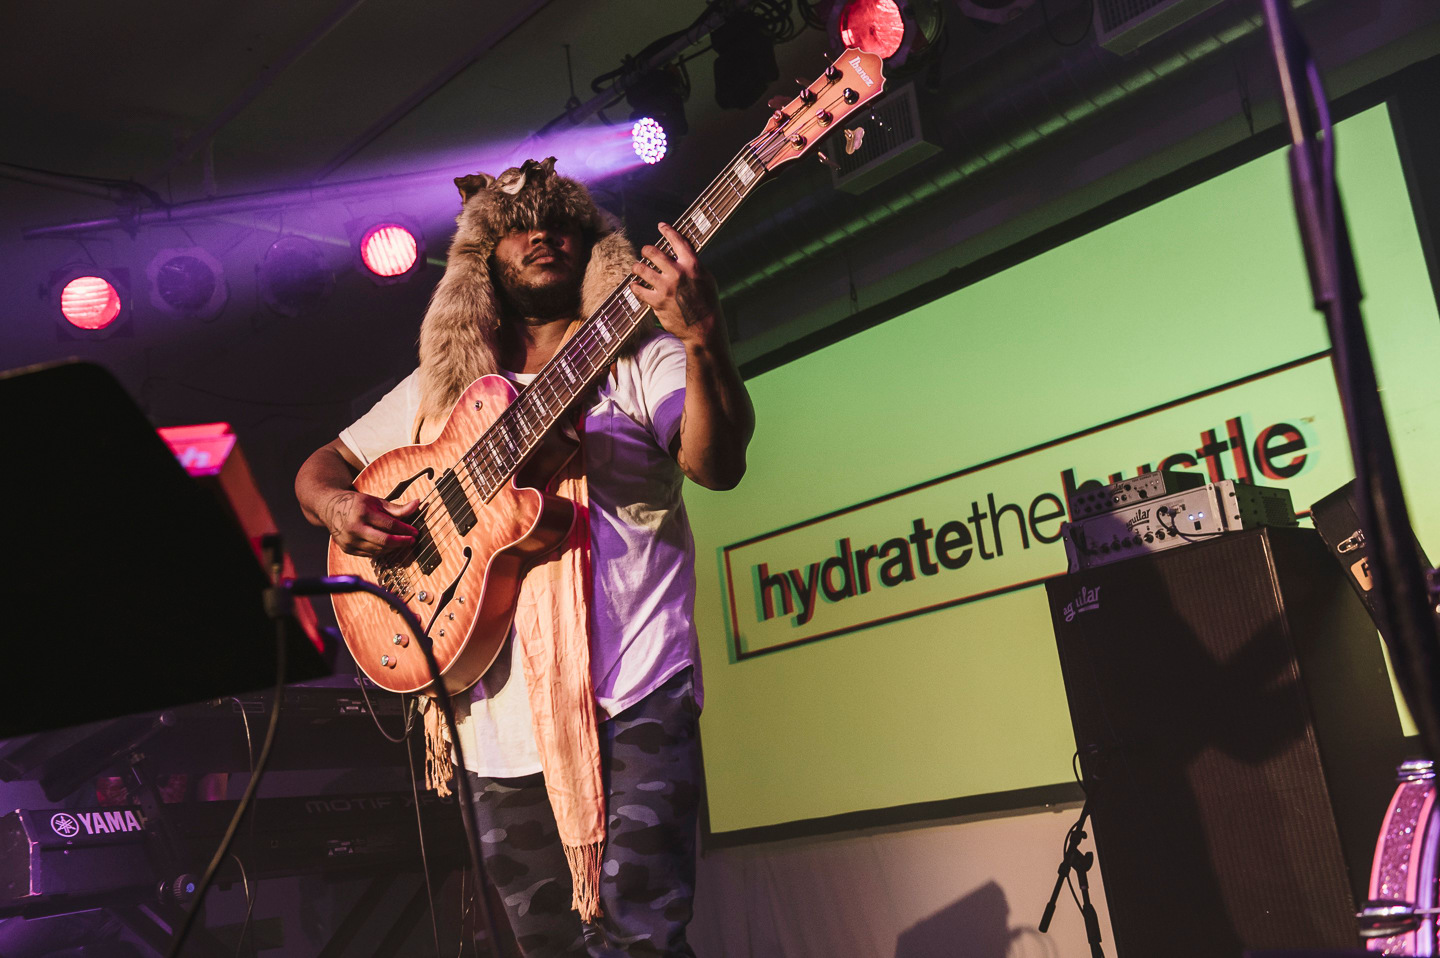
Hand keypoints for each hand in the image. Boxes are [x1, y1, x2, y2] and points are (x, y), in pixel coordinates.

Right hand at [323, 492, 419, 556]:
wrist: (330, 508)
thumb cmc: (356, 503)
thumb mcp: (376, 501)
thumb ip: (396, 507)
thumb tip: (417, 504)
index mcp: (362, 512)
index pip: (389, 525)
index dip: (405, 530)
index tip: (415, 531)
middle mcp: (354, 528)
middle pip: (384, 540)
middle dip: (401, 542)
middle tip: (412, 540)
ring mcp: (349, 540)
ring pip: (378, 549)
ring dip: (393, 547)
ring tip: (402, 542)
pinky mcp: (347, 549)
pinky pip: (370, 554)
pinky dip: (382, 551)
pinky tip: (389, 546)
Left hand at [630, 223, 721, 342]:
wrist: (703, 327)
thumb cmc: (707, 302)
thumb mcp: (706, 278)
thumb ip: (693, 265)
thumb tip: (682, 254)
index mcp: (692, 265)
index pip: (678, 241)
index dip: (668, 230)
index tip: (661, 226)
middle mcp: (677, 273)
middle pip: (653, 252)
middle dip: (646, 250)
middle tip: (645, 252)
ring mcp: (665, 287)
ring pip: (641, 269)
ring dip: (637, 268)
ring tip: (636, 269)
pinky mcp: (657, 302)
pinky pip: (639, 290)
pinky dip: (635, 287)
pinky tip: (635, 286)